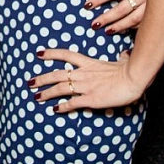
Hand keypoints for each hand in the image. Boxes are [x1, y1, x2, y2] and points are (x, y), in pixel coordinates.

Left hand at [31, 47, 149, 112]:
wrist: (133, 79)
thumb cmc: (130, 70)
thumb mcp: (122, 61)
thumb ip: (121, 57)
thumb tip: (125, 54)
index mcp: (89, 63)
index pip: (66, 55)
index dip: (51, 54)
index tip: (39, 54)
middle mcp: (83, 74)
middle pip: (57, 74)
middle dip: (42, 79)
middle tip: (30, 83)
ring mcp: (85, 86)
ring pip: (60, 88)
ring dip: (46, 93)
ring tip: (36, 97)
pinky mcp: (90, 99)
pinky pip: (72, 103)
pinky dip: (62, 107)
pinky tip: (55, 110)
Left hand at [86, 0, 151, 32]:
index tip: (87, 6)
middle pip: (121, 9)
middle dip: (106, 18)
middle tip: (94, 24)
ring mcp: (152, 3)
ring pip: (134, 19)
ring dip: (120, 26)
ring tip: (107, 31)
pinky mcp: (158, 9)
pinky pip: (145, 21)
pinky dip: (134, 26)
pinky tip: (125, 29)